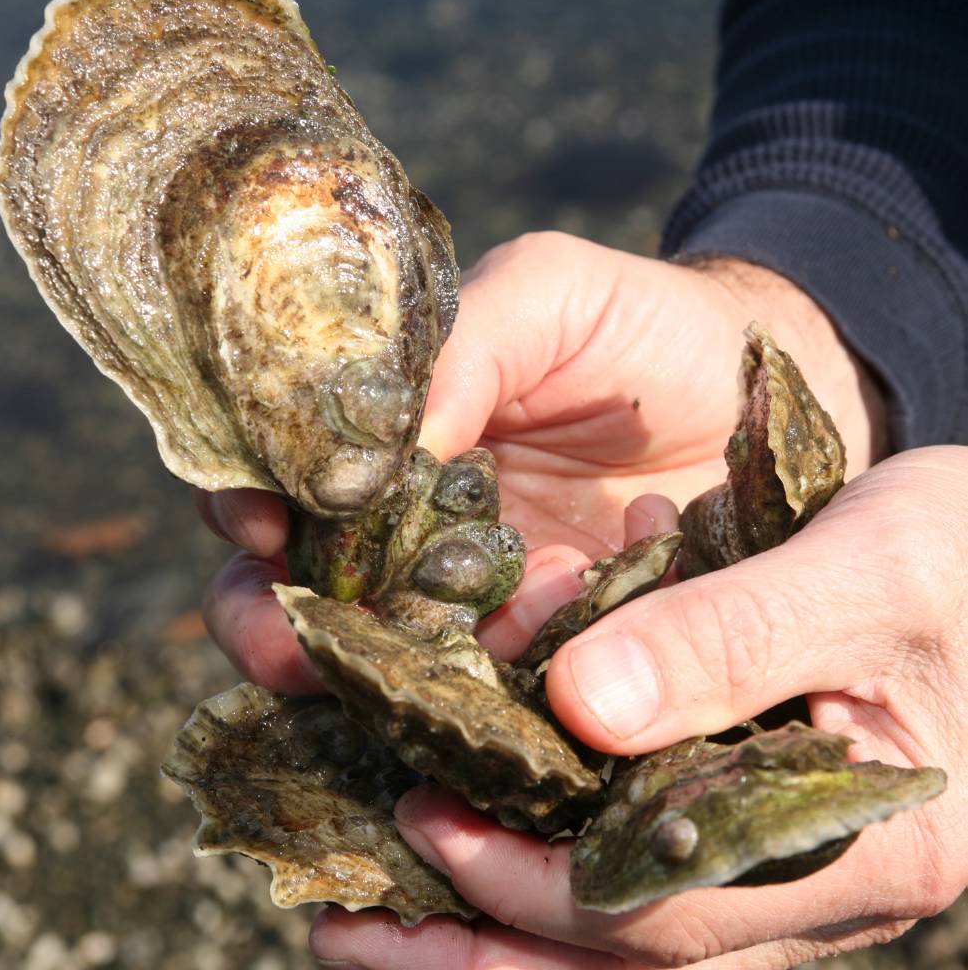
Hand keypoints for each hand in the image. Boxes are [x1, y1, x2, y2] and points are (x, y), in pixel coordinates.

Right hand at [195, 231, 885, 688]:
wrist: (753, 395)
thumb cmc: (640, 327)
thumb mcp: (548, 293)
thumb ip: (463, 344)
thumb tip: (382, 440)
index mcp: (392, 439)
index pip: (285, 475)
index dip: (250, 499)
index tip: (257, 520)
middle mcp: (409, 527)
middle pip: (302, 587)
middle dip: (274, 618)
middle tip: (286, 638)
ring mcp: (473, 602)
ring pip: (379, 659)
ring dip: (360, 678)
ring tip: (377, 677)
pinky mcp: (544, 657)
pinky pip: (484, 700)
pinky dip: (465, 709)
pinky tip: (480, 698)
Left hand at [311, 447, 967, 968]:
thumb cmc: (963, 555)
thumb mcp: (861, 572)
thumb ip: (731, 639)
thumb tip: (581, 708)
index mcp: (864, 842)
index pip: (667, 907)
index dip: (533, 883)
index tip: (422, 825)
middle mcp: (821, 882)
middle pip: (630, 952)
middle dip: (483, 943)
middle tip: (351, 923)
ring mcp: (790, 862)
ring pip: (630, 930)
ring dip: (501, 926)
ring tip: (376, 916)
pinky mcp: (762, 821)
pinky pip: (646, 873)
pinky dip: (551, 866)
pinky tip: (474, 841)